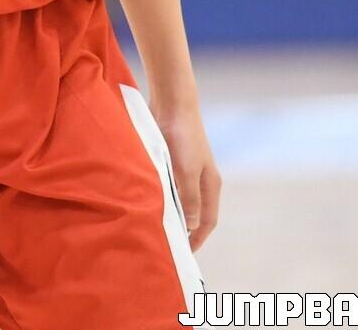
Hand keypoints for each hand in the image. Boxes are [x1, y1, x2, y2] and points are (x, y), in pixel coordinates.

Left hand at [152, 103, 220, 251]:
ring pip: (179, 199)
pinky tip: (147, 201)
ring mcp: (187, 169)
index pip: (207, 221)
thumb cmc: (183, 137)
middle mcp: (201, 179)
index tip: (184, 254)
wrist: (173, 103)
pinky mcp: (172, 159)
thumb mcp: (187, 171)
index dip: (197, 239)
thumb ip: (189, 199)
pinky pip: (168, 185)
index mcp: (210, 184)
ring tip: (154, 226)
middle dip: (183, 229)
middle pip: (194, 212)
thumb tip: (191, 226)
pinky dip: (162, 196)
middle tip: (166, 245)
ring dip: (170, 212)